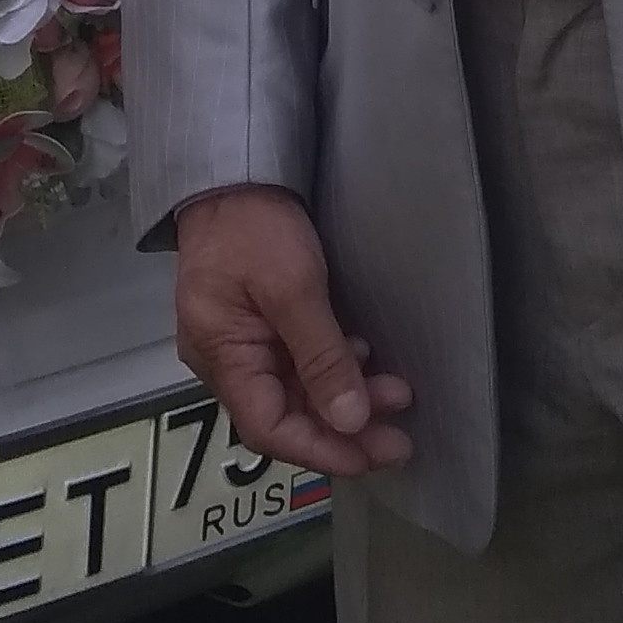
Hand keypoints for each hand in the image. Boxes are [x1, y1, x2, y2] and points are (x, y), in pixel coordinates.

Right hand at [173, 185, 413, 479]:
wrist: (233, 168)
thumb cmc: (256, 226)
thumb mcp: (293, 288)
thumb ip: (322, 357)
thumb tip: (351, 424)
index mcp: (220, 357)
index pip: (269, 429)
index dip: (324, 450)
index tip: (374, 454)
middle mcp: (225, 359)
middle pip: (286, 414)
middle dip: (345, 426)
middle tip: (401, 431)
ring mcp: (243, 340)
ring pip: (297, 390)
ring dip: (347, 397)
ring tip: (396, 390)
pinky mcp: (260, 321)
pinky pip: (298, 363)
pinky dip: (334, 369)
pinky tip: (365, 359)